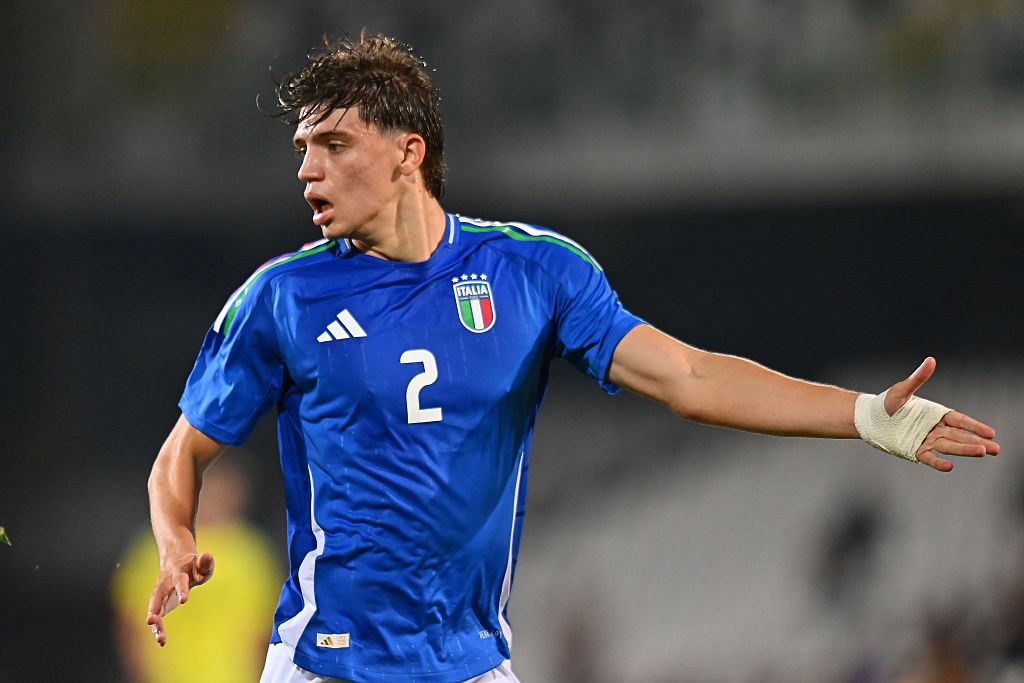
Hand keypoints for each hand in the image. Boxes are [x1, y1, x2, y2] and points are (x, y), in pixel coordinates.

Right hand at [146, 551, 214, 645]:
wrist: (174, 560)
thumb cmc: (193, 565)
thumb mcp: (201, 563)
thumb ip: (205, 563)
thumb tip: (207, 556)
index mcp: (178, 572)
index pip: (179, 580)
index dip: (181, 589)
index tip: (184, 601)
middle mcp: (165, 584)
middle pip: (158, 596)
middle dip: (154, 608)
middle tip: (151, 621)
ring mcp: (160, 594)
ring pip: (155, 608)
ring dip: (156, 623)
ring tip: (160, 638)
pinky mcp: (160, 604)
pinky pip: (157, 616)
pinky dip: (158, 628)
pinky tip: (162, 641)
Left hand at [884, 357, 999, 471]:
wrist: (869, 418)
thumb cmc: (887, 402)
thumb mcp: (903, 390)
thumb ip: (918, 378)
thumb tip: (930, 360)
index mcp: (936, 414)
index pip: (960, 421)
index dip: (975, 426)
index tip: (991, 432)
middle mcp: (934, 429)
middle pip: (960, 436)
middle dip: (977, 442)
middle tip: (996, 449)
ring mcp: (926, 440)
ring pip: (949, 446)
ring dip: (965, 450)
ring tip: (982, 453)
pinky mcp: (914, 450)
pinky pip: (929, 457)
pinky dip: (938, 462)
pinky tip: (950, 466)